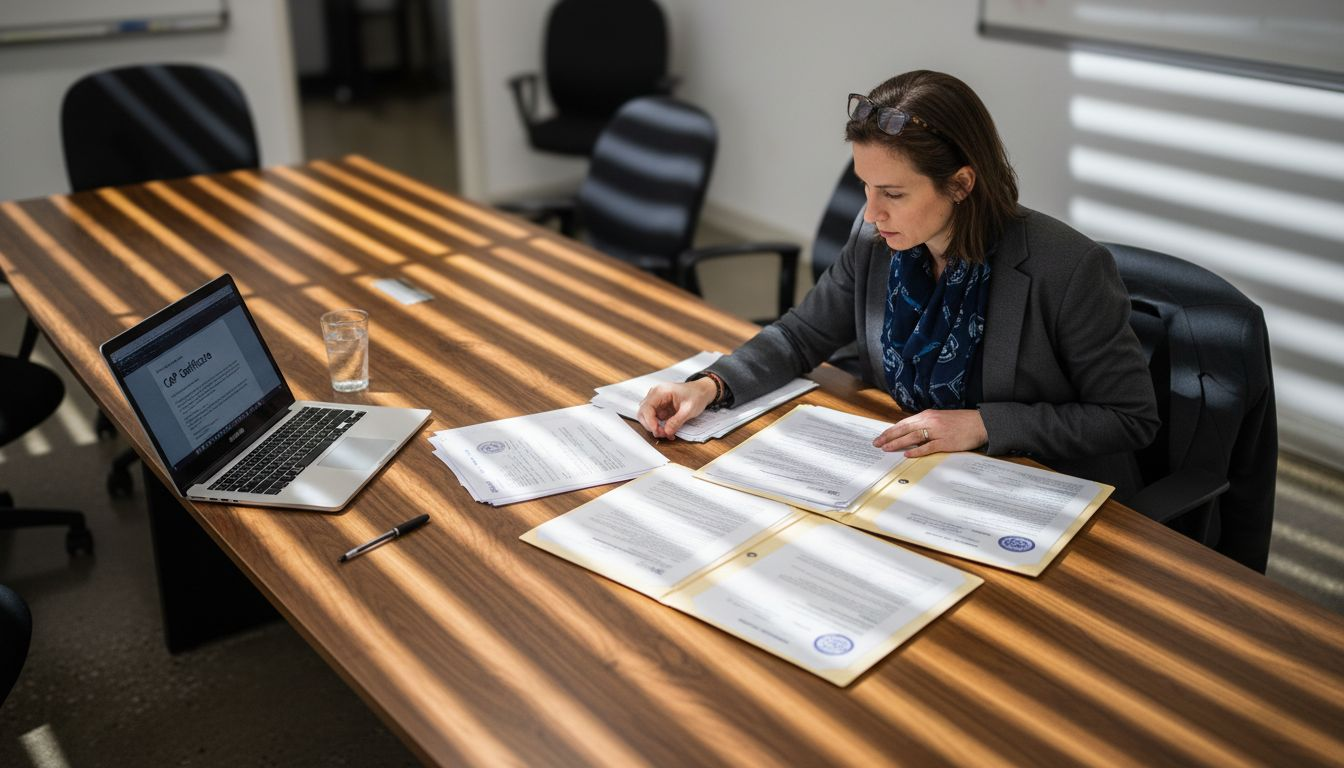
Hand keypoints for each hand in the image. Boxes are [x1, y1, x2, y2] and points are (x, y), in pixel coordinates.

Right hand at [636, 379, 716, 439]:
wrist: (702, 391)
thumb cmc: (696, 395)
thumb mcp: (689, 409)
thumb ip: (677, 421)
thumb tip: (666, 431)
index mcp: (660, 391)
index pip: (646, 408)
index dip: (650, 422)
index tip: (658, 431)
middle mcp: (655, 395)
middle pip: (643, 413)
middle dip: (651, 426)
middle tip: (662, 434)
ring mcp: (656, 401)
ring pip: (647, 417)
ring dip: (654, 427)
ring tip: (667, 433)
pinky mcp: (660, 407)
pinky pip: (655, 419)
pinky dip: (659, 427)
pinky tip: (669, 431)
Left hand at [872, 409, 987, 456]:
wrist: (979, 423)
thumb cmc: (959, 422)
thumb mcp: (939, 419)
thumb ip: (924, 424)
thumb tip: (908, 433)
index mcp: (927, 415)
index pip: (903, 423)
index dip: (890, 430)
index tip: (880, 436)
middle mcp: (930, 421)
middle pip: (904, 429)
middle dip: (888, 436)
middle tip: (876, 444)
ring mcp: (937, 432)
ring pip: (912, 437)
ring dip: (898, 443)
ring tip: (886, 448)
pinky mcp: (945, 442)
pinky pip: (928, 447)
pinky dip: (917, 451)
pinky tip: (907, 454)